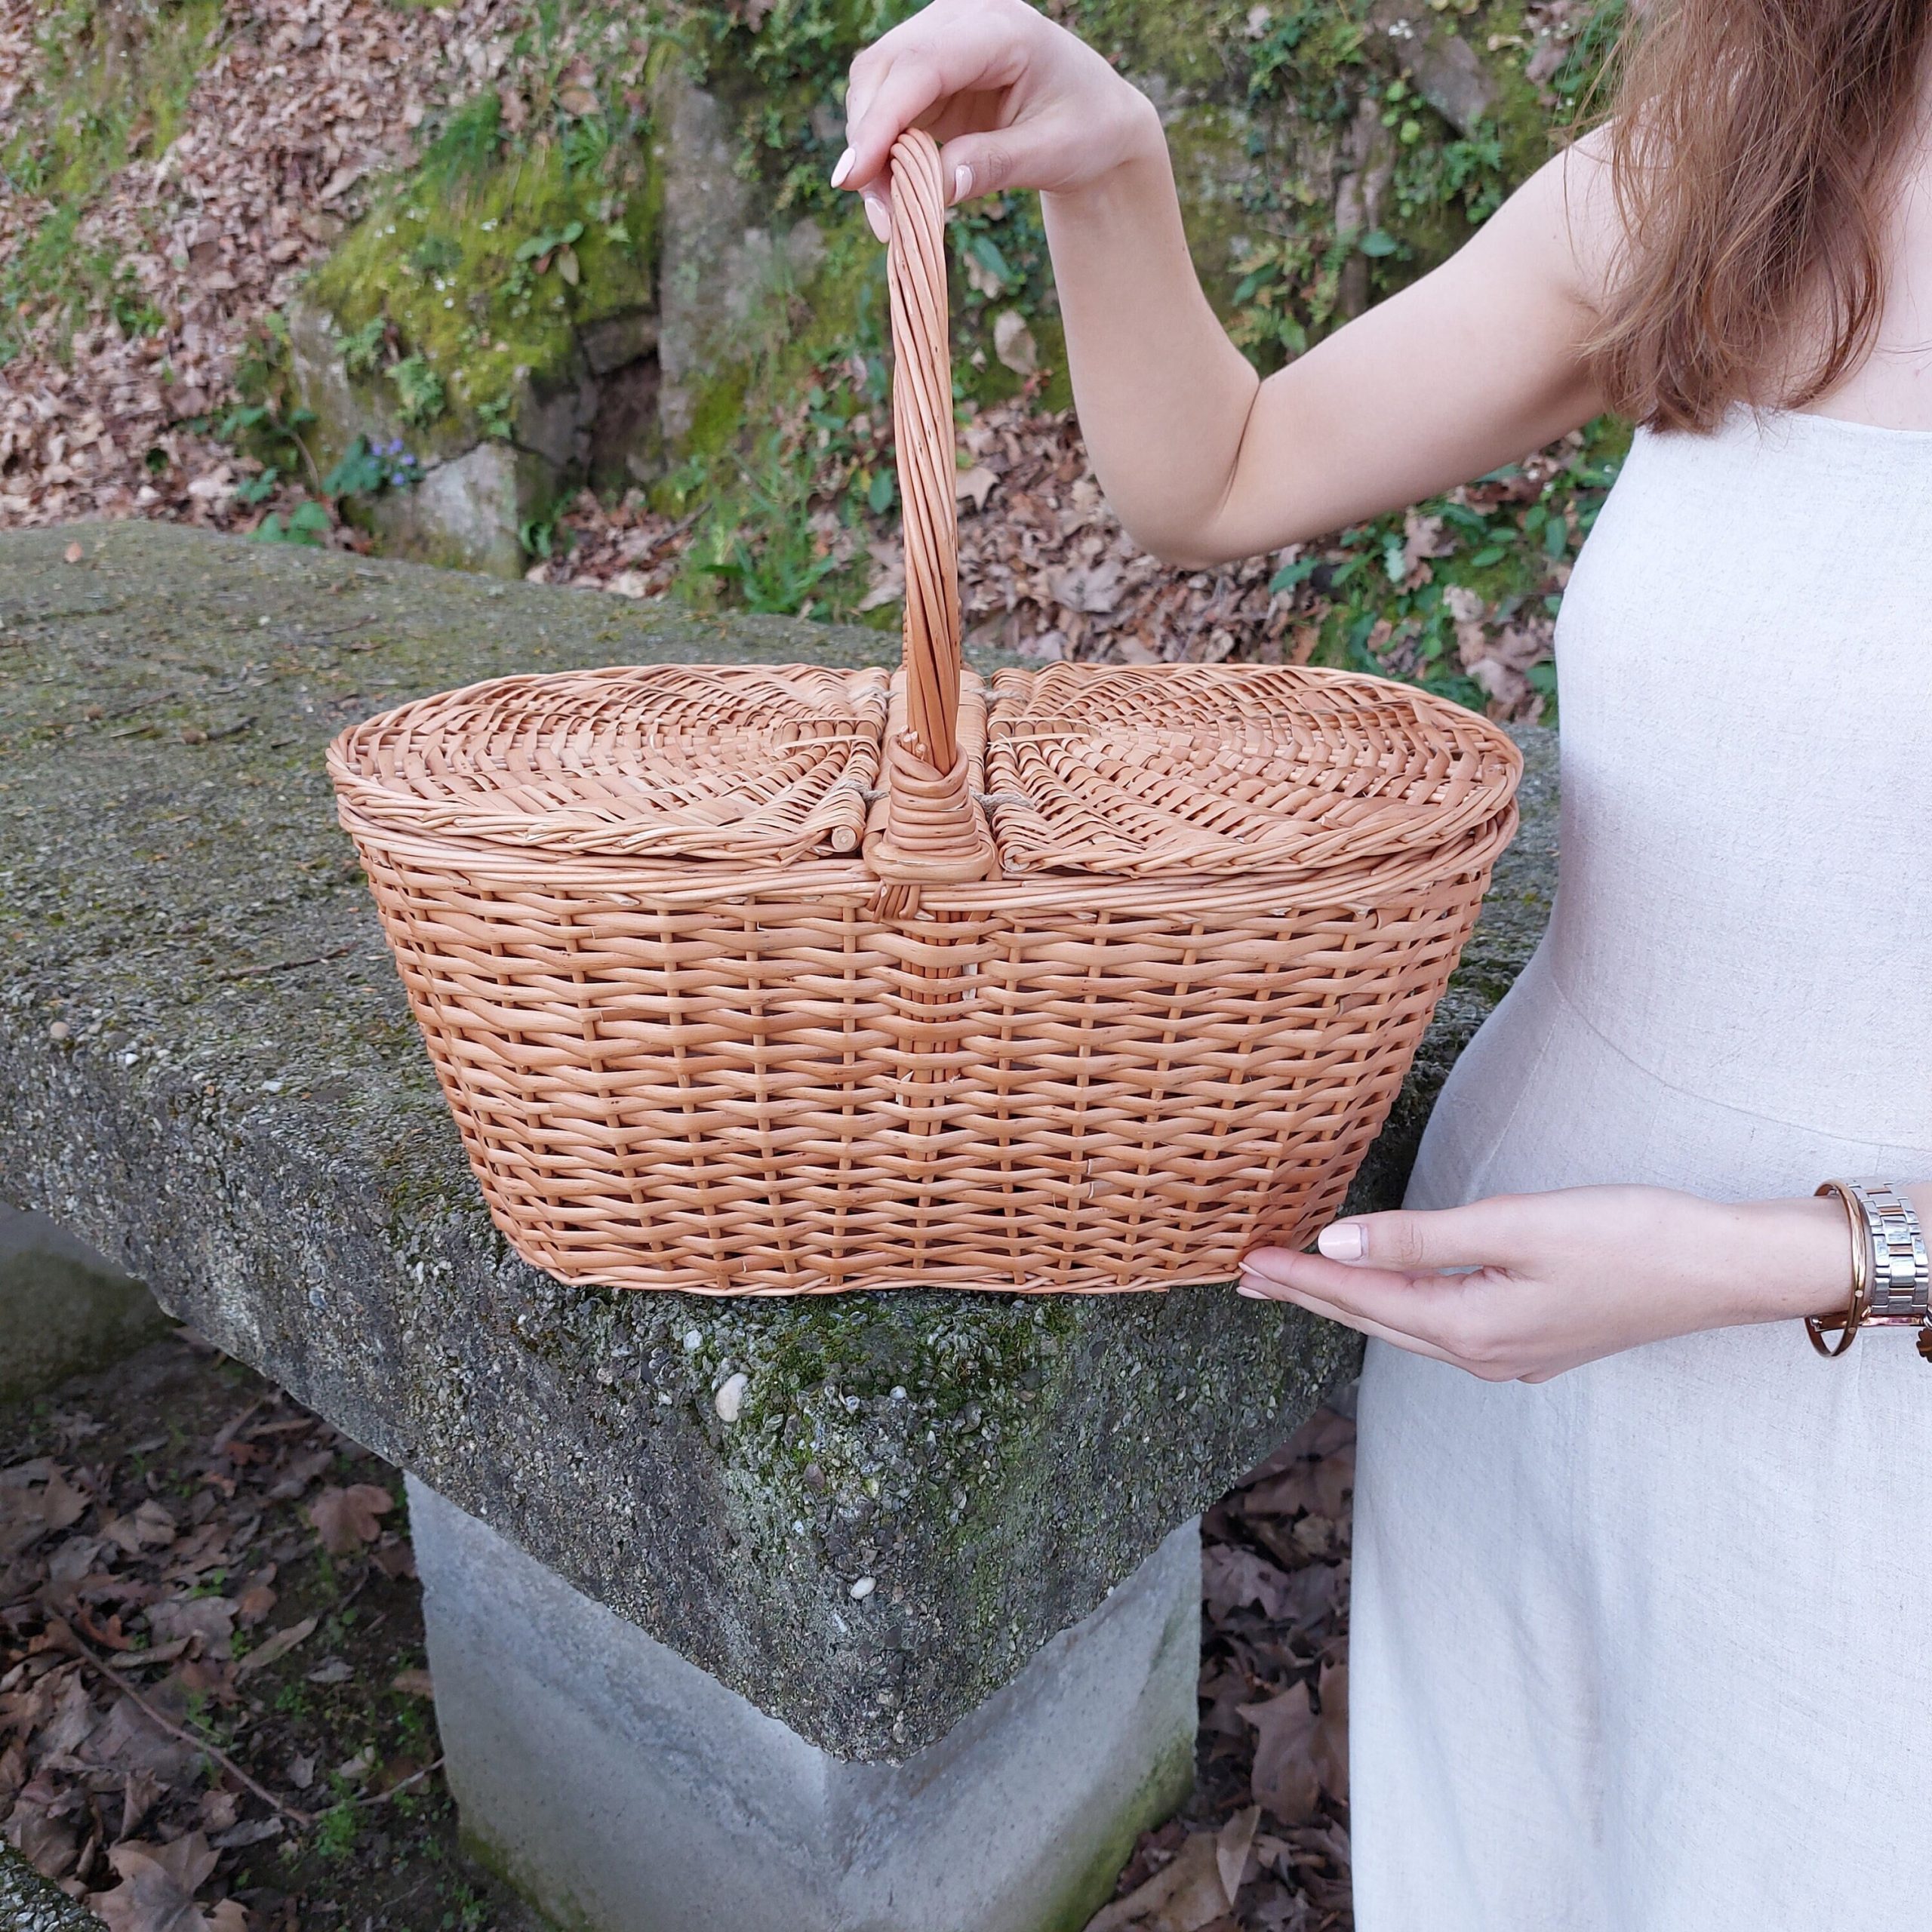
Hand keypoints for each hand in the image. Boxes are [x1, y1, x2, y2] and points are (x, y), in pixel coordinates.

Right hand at [833, 0, 1160, 237]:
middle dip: (867, 143)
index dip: (881, 120)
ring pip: (872, 88)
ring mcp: (936, 41)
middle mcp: (959, 20)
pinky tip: (893, 195)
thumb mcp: (1053, 152)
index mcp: (1001, 28)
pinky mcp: (925, 73)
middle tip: (880, 217)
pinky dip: (879, 153)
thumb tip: (937, 187)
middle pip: (883, 70)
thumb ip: (996, 164)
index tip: (854, 175)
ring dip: (868, 153)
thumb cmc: (1085, 129)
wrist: (1096, 118)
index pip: (922, 65)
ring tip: (890, 216)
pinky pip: (883, 107)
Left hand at [1237, 1185, 1849, 1381]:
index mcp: (1470, 1329)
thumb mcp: (1513, 1225)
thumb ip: (1418, 1238)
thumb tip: (1334, 1245)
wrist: (1722, 1270)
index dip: (1299, 1276)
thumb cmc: (1626, 1237)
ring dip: (1350, 1300)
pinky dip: (1398, 1304)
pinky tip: (1388, 1291)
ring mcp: (1510, 1355)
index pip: (1360, 1299)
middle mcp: (1482, 1355)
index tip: (1244, 1259)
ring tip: (1299, 1279)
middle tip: (1247, 1274)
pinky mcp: (1534, 1341)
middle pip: (1373, 1320)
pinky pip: (1441, 1326)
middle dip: (1308, 1294)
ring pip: (1405, 1326)